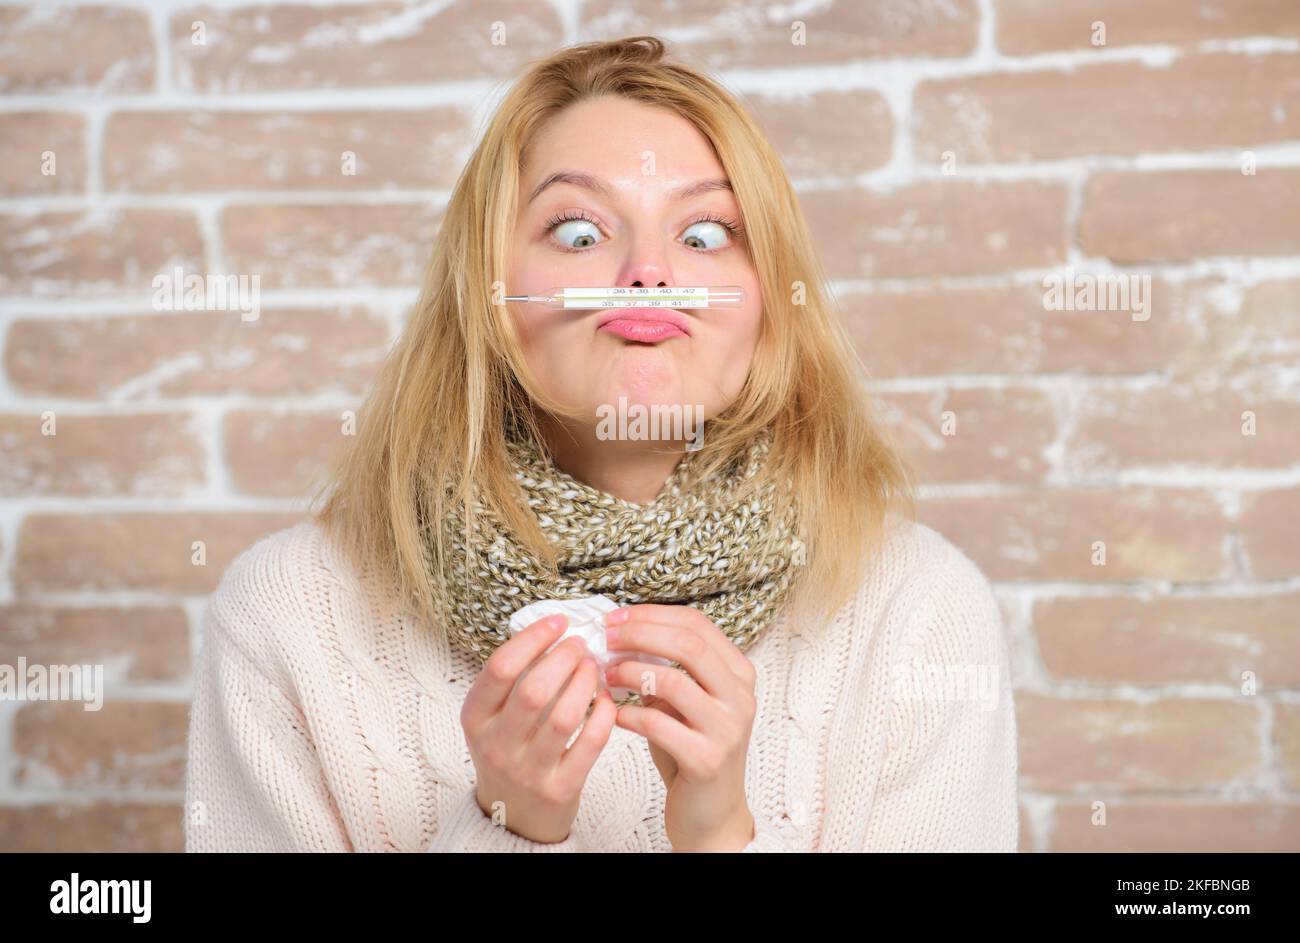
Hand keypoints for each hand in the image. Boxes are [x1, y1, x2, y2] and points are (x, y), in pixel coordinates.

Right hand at [460, 614, 617, 842]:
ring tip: (594, 668)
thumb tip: (554, 629)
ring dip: (586, 683)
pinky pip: (590, 743)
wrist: (513, 816)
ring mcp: (527, 769)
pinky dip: (604, 715)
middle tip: (581, 646)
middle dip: (565, 658)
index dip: (534, 638)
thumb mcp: (493, 716)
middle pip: (534, 690)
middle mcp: (496, 744)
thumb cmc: (509, 750)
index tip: (559, 622)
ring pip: (564, 716)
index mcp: (475, 717)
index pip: (500, 667)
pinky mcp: (559, 788)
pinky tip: (607, 700)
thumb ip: (514, 678)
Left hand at [603, 604, 756, 851]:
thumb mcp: (684, 701)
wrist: (711, 813)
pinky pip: (657, 724)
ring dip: (630, 673)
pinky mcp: (707, 760)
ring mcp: (728, 729)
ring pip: (673, 681)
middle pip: (689, 645)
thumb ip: (665, 668)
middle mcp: (741, 696)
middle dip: (640, 635)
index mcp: (738, 673)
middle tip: (605, 637)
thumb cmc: (691, 748)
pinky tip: (610, 713)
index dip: (652, 615)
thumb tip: (618, 634)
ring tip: (604, 674)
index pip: (696, 624)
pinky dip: (626, 714)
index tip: (615, 617)